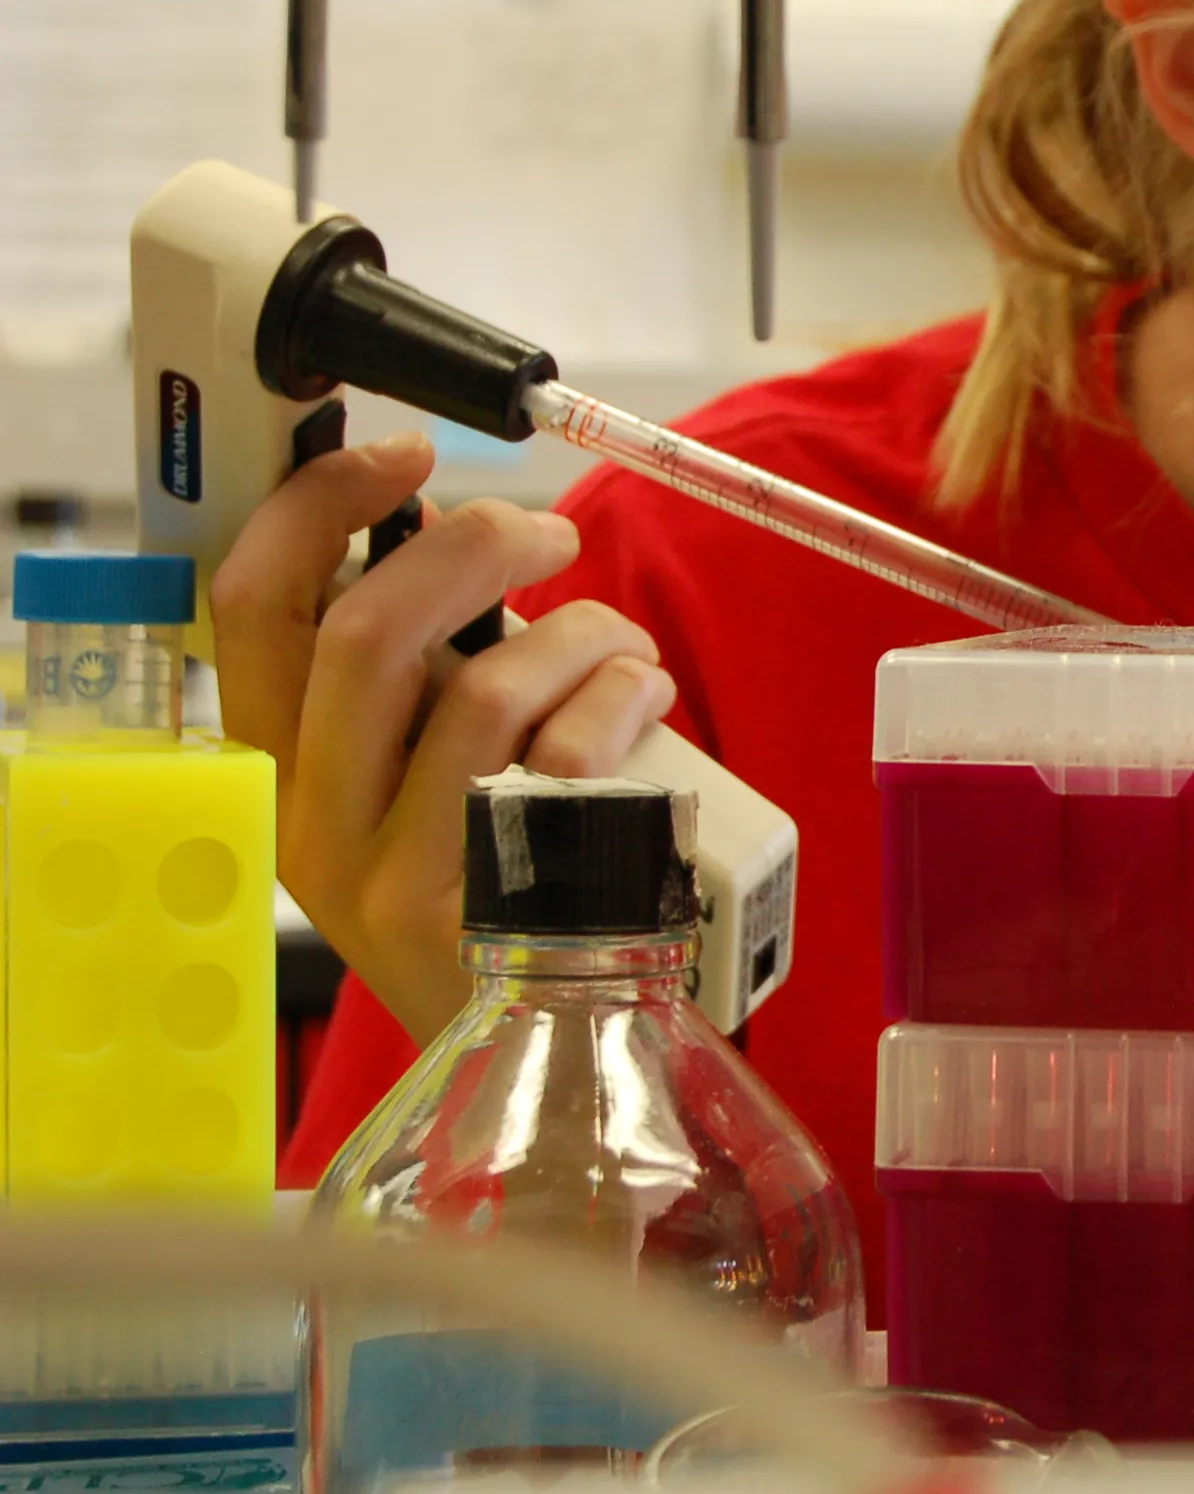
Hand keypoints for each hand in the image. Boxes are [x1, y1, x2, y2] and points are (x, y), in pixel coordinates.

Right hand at [210, 431, 676, 1041]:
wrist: (551, 1039)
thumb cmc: (495, 877)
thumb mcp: (414, 772)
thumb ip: (410, 669)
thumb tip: (438, 524)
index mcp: (283, 774)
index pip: (247, 611)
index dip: (317, 508)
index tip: (403, 455)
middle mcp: (320, 828)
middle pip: (368, 631)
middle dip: (474, 545)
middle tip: (547, 533)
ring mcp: (406, 877)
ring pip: (486, 687)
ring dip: (579, 632)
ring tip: (619, 647)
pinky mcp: (501, 911)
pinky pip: (571, 759)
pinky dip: (624, 697)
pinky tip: (645, 699)